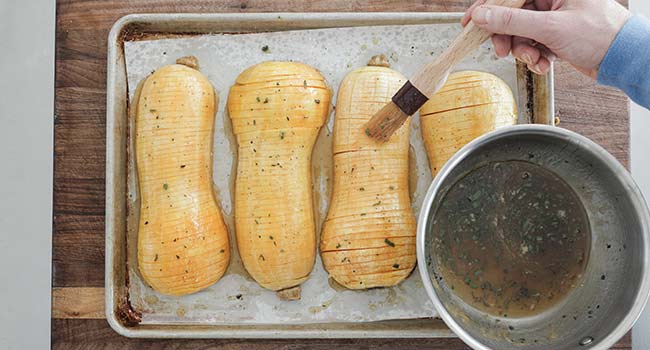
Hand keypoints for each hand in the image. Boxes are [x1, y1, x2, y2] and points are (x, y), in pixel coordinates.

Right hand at [462, 0, 630, 77]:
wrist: (622, 59)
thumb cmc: (601, 35)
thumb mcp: (550, 28)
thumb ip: (512, 21)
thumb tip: (483, 16)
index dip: (487, 7)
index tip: (470, 21)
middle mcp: (551, 0)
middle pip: (511, 16)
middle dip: (506, 37)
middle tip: (501, 49)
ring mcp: (553, 18)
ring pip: (520, 33)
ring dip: (523, 51)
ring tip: (534, 58)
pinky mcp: (555, 35)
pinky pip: (532, 45)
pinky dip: (535, 57)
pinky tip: (545, 62)